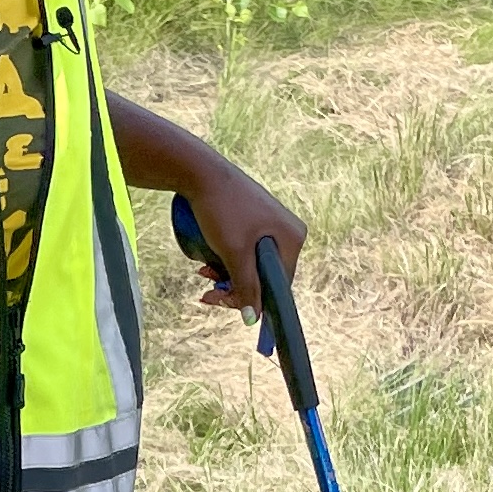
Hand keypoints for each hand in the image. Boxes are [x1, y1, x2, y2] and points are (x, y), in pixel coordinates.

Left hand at [179, 163, 306, 315]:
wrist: (199, 172)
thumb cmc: (222, 210)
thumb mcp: (234, 253)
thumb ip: (246, 286)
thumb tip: (254, 319)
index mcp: (293, 238)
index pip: (279, 284)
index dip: (253, 299)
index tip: (224, 303)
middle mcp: (287, 231)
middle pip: (263, 276)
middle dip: (235, 287)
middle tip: (207, 293)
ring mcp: (270, 224)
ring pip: (250, 264)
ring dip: (227, 275)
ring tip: (203, 274)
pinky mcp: (253, 219)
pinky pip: (244, 250)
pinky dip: (227, 260)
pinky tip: (207, 261)